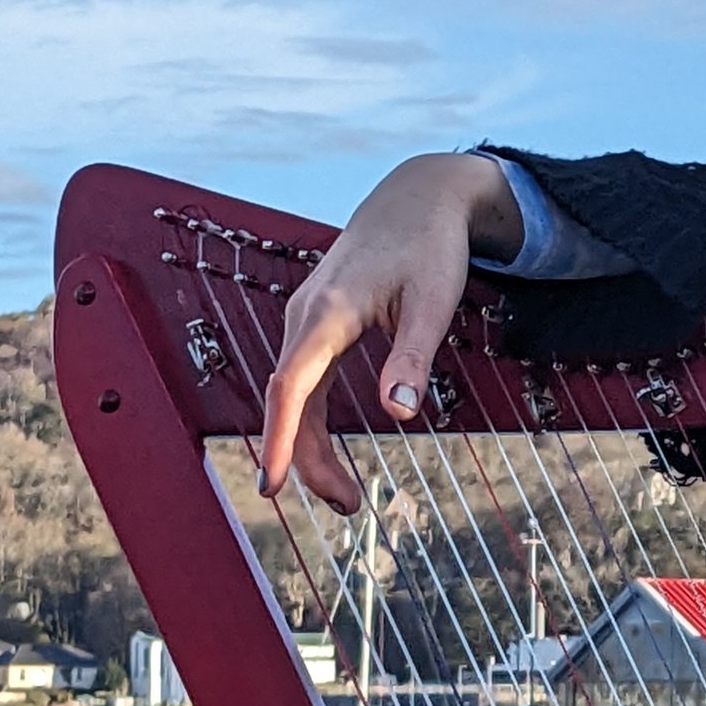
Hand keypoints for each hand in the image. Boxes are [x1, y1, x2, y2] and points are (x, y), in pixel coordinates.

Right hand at [255, 152, 523, 512]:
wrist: (417, 197)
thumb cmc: (429, 245)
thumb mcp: (434, 302)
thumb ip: (413, 358)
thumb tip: (399, 415)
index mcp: (328, 312)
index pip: (291, 386)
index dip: (278, 438)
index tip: (272, 485)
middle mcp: (305, 316)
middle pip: (289, 401)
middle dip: (306, 460)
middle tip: (348, 507)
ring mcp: (306, 320)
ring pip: (294, 396)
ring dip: (309, 447)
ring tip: (346, 496)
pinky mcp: (316, 326)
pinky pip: (303, 383)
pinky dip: (310, 422)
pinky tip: (327, 453)